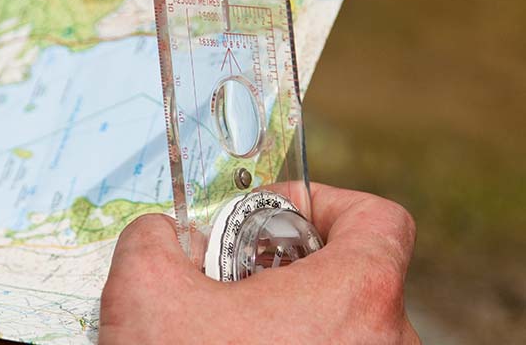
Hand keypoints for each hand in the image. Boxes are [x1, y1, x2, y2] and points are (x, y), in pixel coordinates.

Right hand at [100, 183, 418, 343]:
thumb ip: (155, 239)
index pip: (378, 219)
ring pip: (342, 327)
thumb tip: (163, 235)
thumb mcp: (146, 293)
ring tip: (230, 332)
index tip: (276, 215)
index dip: (324, 202)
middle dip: (288, 268)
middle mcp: (385, 344)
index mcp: (354, 297)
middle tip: (236, 280)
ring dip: (288, 317)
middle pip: (354, 275)